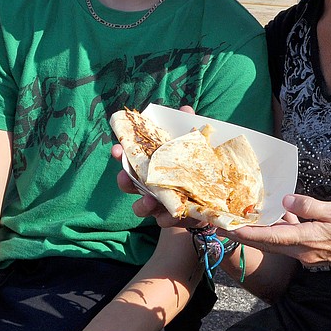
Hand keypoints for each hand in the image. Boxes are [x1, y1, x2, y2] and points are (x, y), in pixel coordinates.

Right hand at [113, 105, 205, 227]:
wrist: (213, 197)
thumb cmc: (196, 167)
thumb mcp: (194, 147)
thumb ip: (188, 130)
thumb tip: (185, 109)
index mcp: (151, 167)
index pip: (129, 159)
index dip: (120, 154)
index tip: (117, 149)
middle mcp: (149, 186)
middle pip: (128, 184)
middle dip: (124, 180)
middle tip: (125, 177)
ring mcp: (159, 204)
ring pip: (141, 207)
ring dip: (142, 204)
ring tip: (150, 200)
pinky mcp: (173, 218)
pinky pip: (164, 221)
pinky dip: (167, 218)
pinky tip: (175, 213)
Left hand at [225, 194, 330, 268]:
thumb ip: (308, 206)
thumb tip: (286, 200)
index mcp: (306, 240)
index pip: (269, 238)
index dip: (246, 233)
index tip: (227, 228)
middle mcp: (302, 252)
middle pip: (266, 244)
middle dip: (243, 235)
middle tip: (221, 225)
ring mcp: (305, 255)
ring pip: (275, 244)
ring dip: (257, 234)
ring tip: (238, 221)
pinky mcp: (310, 253)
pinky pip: (287, 242)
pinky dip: (276, 232)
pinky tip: (271, 218)